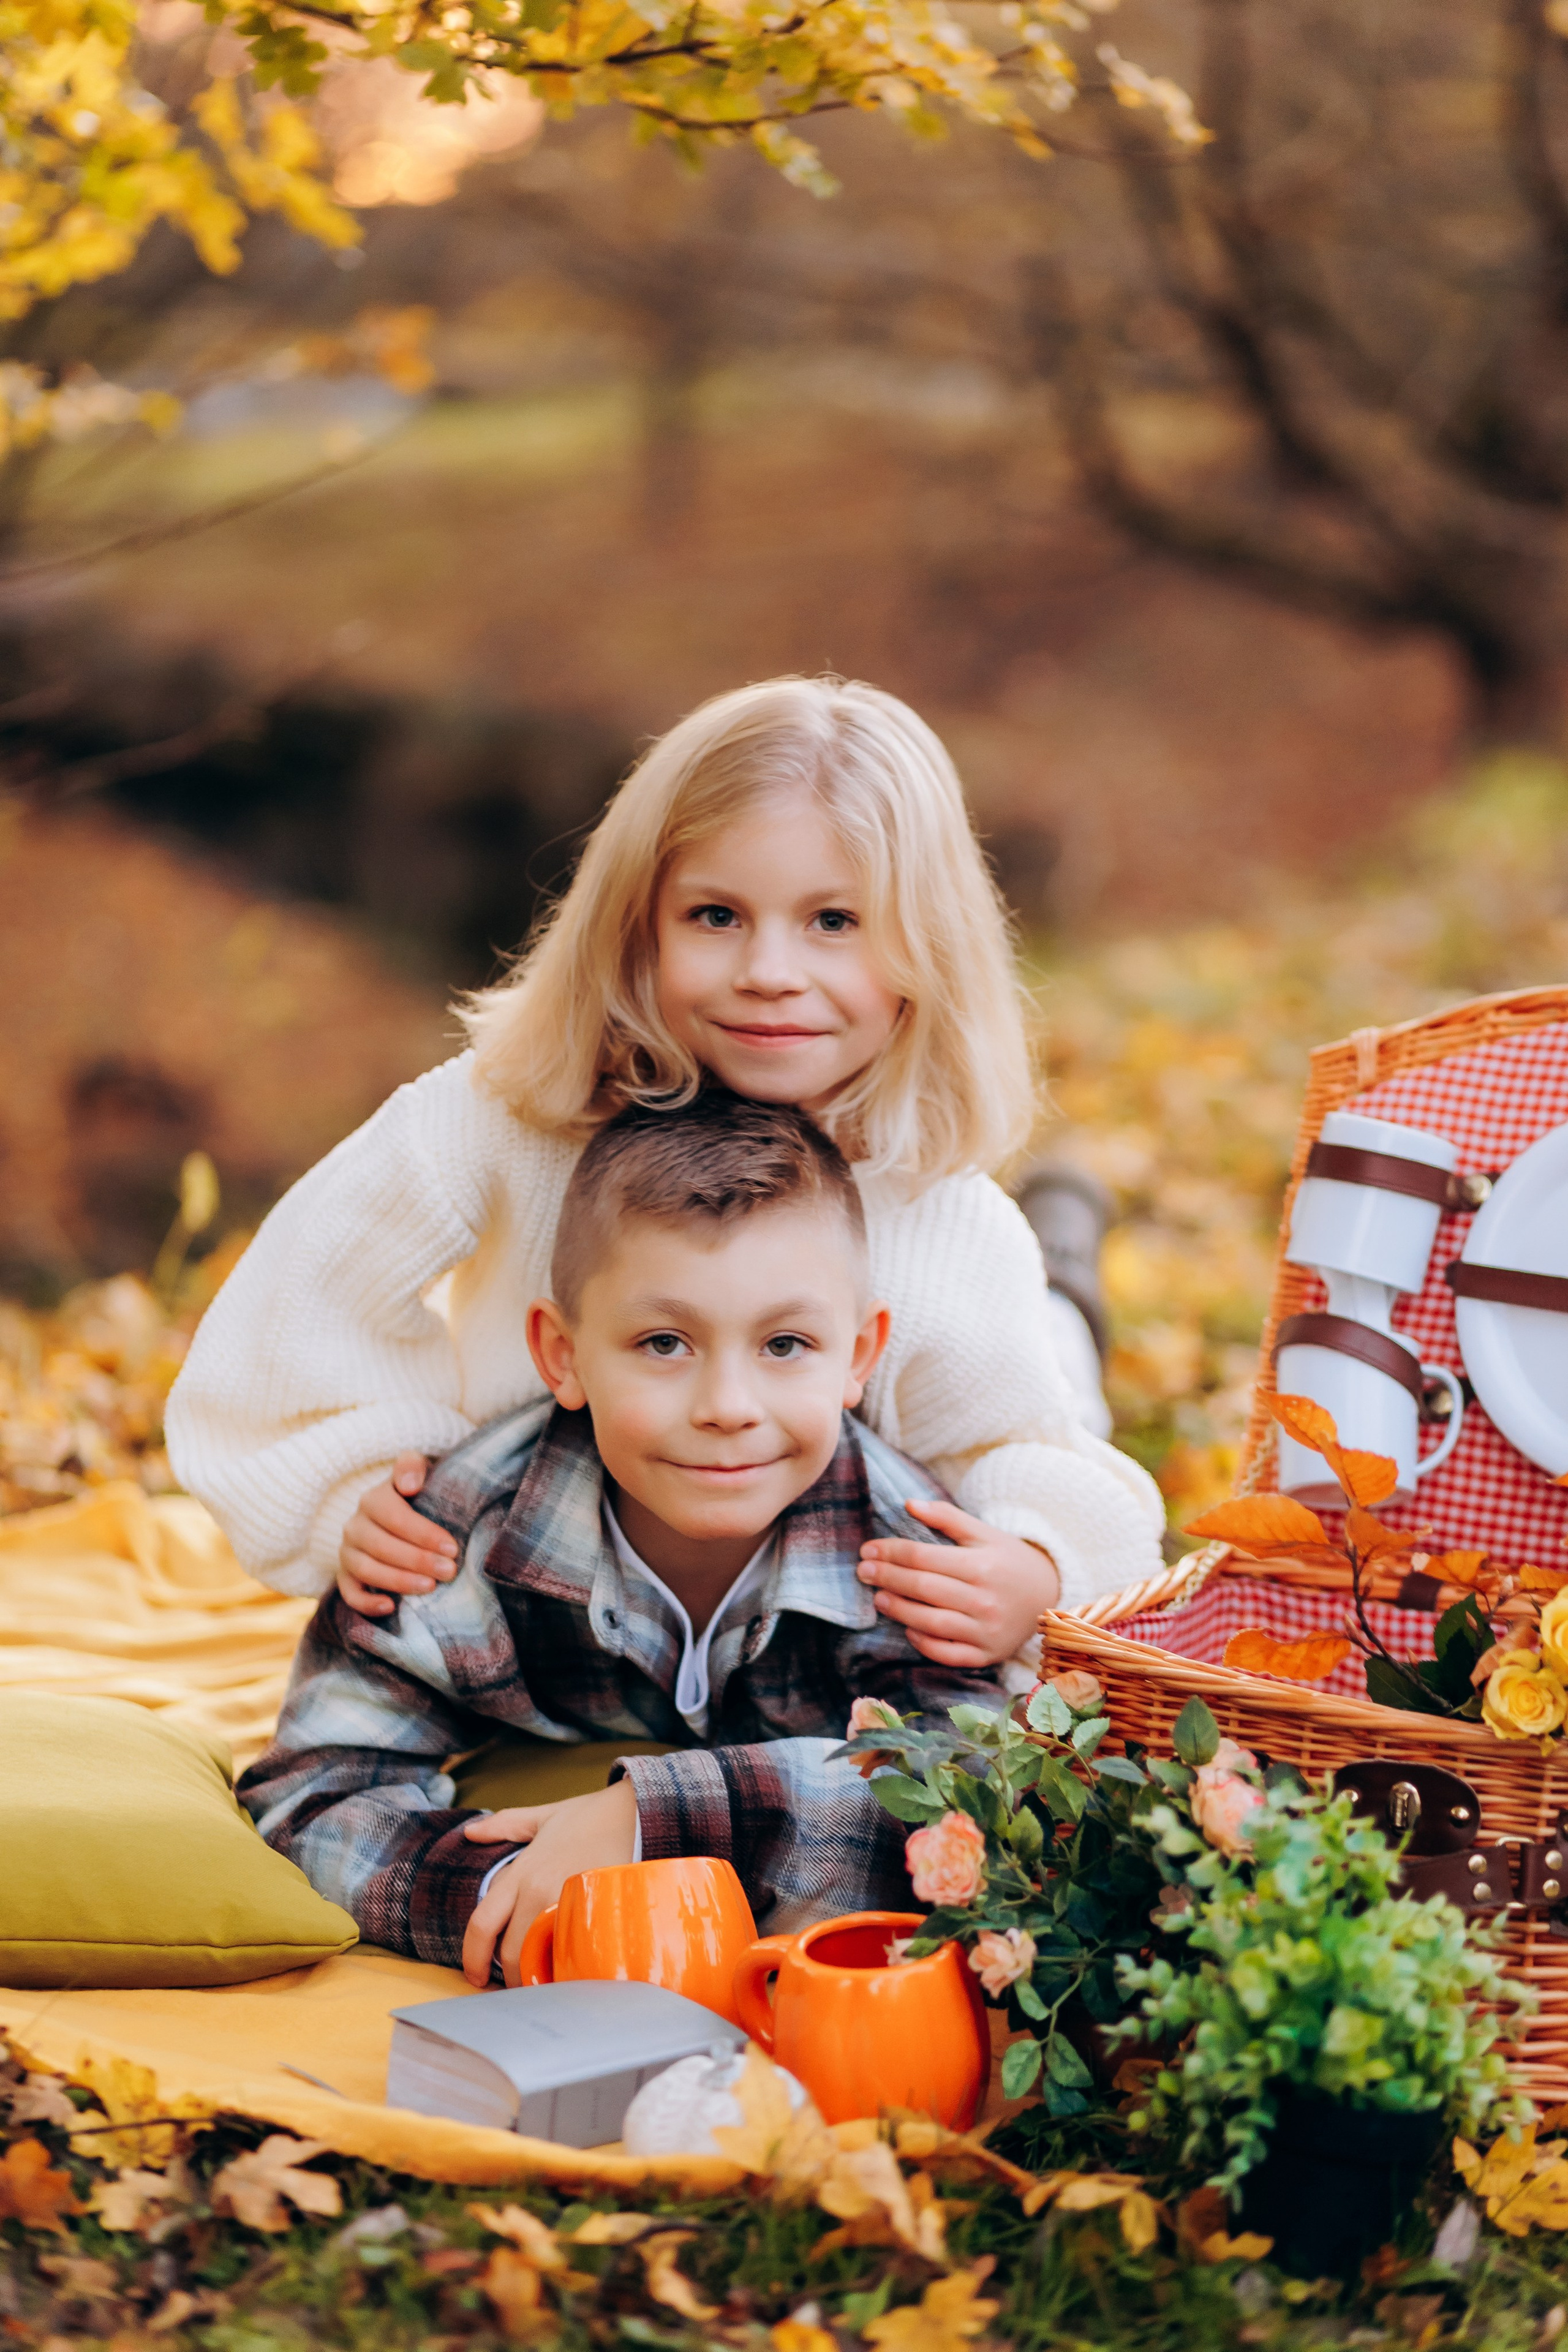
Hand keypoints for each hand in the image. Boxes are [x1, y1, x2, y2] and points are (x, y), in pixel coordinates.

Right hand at [337, 1454, 456, 1615]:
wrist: (401, 1512)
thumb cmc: (417, 1495)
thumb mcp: (417, 1471)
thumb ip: (412, 1466)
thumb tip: (409, 1485)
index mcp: (373, 1499)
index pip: (395, 1518)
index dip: (424, 1534)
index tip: (452, 1548)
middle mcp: (354, 1525)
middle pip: (382, 1547)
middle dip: (418, 1561)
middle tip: (449, 1571)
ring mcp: (347, 1552)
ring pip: (366, 1570)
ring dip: (399, 1581)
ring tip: (430, 1587)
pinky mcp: (345, 1574)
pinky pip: (348, 1593)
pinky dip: (366, 1603)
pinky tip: (391, 1607)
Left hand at [460, 1783, 637, 1986]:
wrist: (637, 1813)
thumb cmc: (591, 1815)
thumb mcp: (544, 1815)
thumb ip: (504, 1825)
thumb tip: (470, 1832)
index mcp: (522, 1872)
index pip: (482, 1924)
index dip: (473, 1957)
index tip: (476, 1976)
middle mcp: (539, 1892)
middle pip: (512, 1951)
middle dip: (511, 1975)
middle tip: (517, 1981)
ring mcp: (568, 1906)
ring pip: (540, 1958)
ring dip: (537, 1975)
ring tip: (543, 1978)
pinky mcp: (595, 1916)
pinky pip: (572, 1954)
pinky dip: (566, 1967)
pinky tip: (570, 1969)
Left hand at [857, 1499, 1059, 1666]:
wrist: (1048, 1594)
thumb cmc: (1008, 1559)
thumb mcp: (983, 1532)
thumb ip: (946, 1516)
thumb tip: (908, 1504)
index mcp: (981, 1565)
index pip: (923, 1557)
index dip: (891, 1552)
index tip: (868, 1549)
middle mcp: (984, 1599)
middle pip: (923, 1588)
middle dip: (887, 1578)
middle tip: (863, 1571)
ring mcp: (986, 1630)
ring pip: (931, 1622)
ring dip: (898, 1610)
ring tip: (877, 1598)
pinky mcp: (987, 1654)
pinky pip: (948, 1653)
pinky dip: (924, 1643)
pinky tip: (908, 1628)